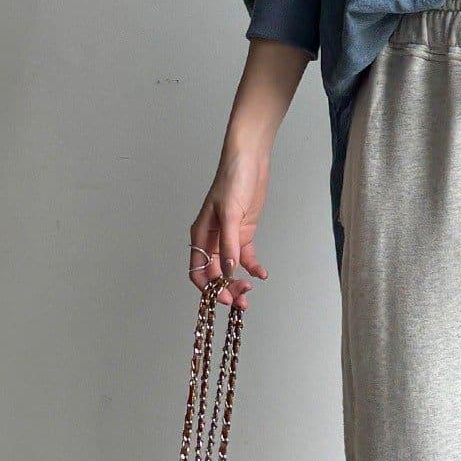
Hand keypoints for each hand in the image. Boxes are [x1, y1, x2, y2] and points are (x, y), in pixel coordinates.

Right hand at [189, 148, 269, 309]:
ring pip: (229, 269)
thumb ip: (229, 244)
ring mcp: (228, 238)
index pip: (198, 270)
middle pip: (214, 274)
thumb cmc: (233, 180)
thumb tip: (227, 270)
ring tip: (250, 292)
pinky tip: (262, 274)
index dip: (209, 288)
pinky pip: (245, 258)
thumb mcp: (231, 214)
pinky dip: (252, 268)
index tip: (224, 297)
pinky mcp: (243, 233)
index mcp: (201, 235)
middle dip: (225, 289)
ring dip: (238, 283)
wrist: (249, 159)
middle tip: (242, 300)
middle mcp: (212, 239)